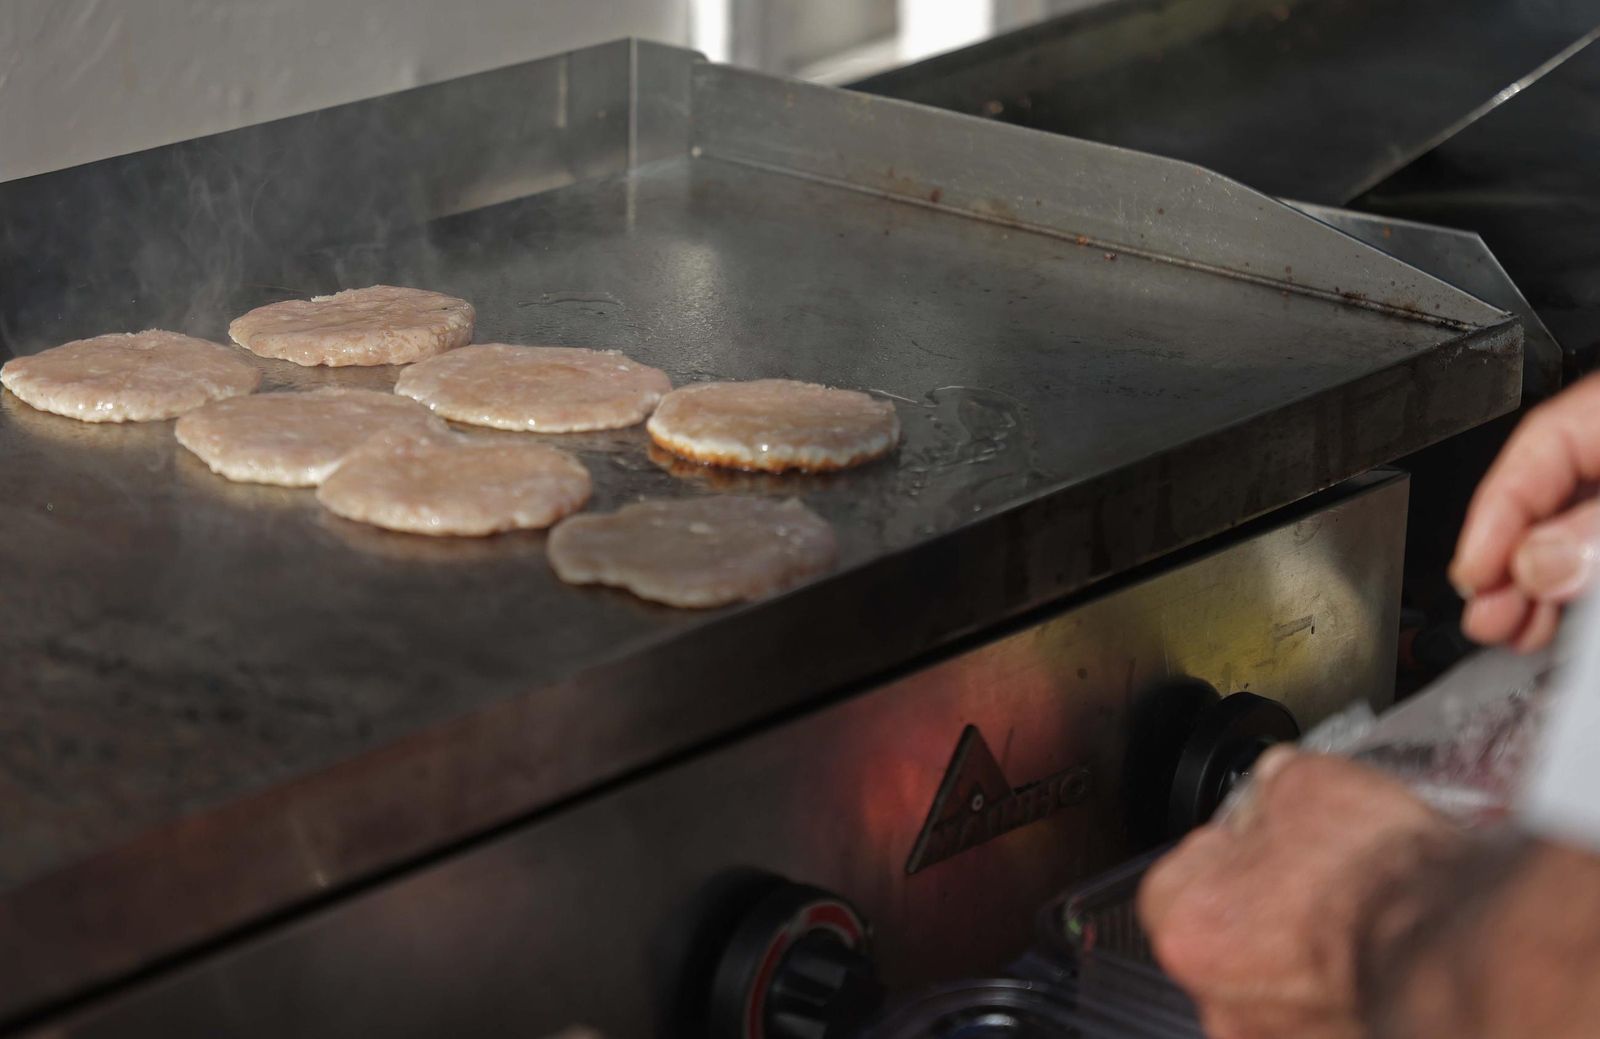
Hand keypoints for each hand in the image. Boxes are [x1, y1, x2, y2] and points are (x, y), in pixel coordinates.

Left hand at [1137, 750, 1460, 1038]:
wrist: (1466, 940)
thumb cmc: (1379, 874)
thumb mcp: (1302, 781)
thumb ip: (1262, 793)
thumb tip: (1268, 792)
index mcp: (1190, 931)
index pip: (1174, 883)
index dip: (1222, 853)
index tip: (1256, 841)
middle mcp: (1224, 1004)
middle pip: (1224, 940)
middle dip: (1260, 907)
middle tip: (1310, 878)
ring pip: (1275, 983)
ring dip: (1301, 953)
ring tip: (1351, 916)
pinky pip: (1321, 1010)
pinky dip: (1340, 986)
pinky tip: (1373, 953)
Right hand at [1451, 374, 1599, 650]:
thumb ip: (1596, 524)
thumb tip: (1535, 562)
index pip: (1532, 452)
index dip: (1490, 521)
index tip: (1472, 576)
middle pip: (1545, 503)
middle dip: (1509, 569)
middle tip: (1488, 619)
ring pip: (1571, 536)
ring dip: (1538, 590)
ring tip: (1517, 632)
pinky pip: (1594, 557)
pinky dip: (1576, 592)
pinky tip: (1556, 620)